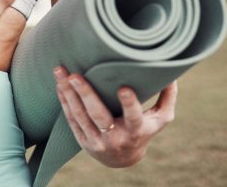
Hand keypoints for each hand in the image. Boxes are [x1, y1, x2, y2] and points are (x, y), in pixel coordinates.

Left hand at [54, 67, 177, 166]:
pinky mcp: (81, 139)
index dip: (129, 104)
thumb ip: (167, 98)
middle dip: (86, 94)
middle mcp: (115, 137)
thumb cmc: (143, 130)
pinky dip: (64, 100)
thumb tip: (172, 73)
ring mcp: (96, 140)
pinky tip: (59, 84)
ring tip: (61, 73)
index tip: (123, 88)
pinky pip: (70, 118)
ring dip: (68, 93)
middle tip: (75, 76)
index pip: (133, 117)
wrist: (122, 158)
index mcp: (135, 131)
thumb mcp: (159, 119)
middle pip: (98, 116)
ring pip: (79, 116)